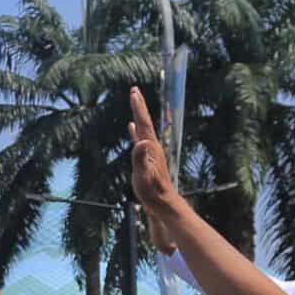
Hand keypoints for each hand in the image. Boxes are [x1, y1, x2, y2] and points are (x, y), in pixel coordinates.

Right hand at [126, 86, 177, 209]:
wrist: (162, 203)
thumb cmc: (152, 192)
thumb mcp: (143, 176)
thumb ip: (141, 158)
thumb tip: (141, 141)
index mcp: (151, 148)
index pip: (143, 123)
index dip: (138, 108)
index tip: (134, 92)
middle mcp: (151, 147)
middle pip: (145, 121)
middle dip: (139, 106)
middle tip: (134, 90)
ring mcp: (150, 152)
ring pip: (142, 128)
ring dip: (138, 115)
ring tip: (135, 103)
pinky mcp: (147, 158)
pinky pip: (139, 139)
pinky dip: (135, 131)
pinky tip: (132, 128)